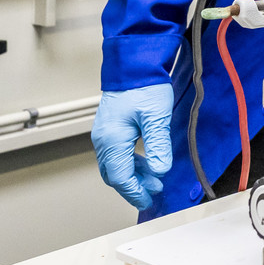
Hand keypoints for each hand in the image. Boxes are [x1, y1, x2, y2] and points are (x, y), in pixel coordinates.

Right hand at [91, 84, 173, 209]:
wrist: (134, 64)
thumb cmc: (144, 86)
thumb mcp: (156, 117)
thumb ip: (158, 145)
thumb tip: (160, 171)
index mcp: (111, 140)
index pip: (120, 176)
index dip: (135, 191)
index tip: (149, 200)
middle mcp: (103, 140)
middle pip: (114, 173)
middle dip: (133, 186)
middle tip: (153, 193)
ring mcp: (104, 134)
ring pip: (115, 164)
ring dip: (133, 175)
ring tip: (154, 180)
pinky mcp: (110, 128)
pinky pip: (117, 153)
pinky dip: (131, 162)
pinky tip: (147, 163)